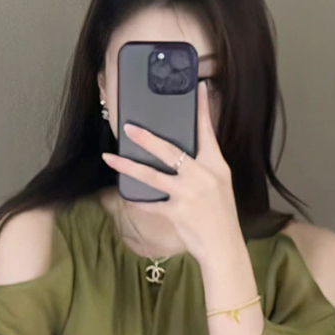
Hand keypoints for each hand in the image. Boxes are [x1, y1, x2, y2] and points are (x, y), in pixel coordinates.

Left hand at [100, 80, 238, 262]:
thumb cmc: (221, 214)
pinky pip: (150, 203)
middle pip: (169, 151)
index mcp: (215, 166)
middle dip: (146, 138)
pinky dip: (138, 200)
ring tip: (111, 157)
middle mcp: (200, 176)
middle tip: (128, 127)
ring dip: (128, 166)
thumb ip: (204, 165)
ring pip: (151, 176)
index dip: (202, 110)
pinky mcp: (175, 212)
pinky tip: (125, 194)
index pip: (207, 132)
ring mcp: (186, 194)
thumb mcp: (220, 184)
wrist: (223, 245)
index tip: (198, 89)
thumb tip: (182, 152)